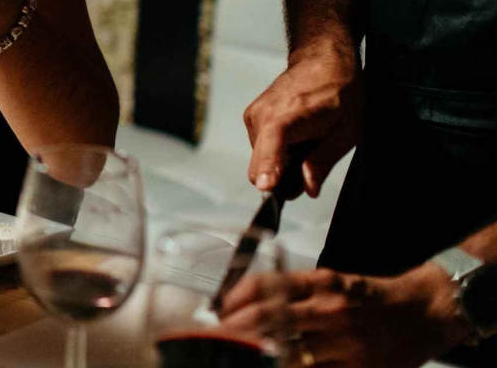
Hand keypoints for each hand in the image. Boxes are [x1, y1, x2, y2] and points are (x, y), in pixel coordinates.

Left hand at [218, 264, 469, 367]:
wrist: (426, 311)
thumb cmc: (370, 297)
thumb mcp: (330, 282)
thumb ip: (291, 291)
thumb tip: (242, 305)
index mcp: (321, 283)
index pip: (266, 286)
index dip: (235, 299)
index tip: (216, 311)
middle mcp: (330, 310)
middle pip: (269, 320)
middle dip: (235, 332)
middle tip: (213, 339)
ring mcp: (346, 343)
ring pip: (288, 355)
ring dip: (258, 358)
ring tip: (234, 358)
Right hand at [244, 48, 362, 198]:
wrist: (323, 59)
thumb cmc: (339, 91)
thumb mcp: (346, 131)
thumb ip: (323, 161)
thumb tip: (308, 188)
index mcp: (285, 118)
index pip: (269, 150)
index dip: (268, 173)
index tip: (268, 189)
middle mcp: (261, 117)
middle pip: (258, 167)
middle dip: (280, 177)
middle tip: (309, 166)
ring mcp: (253, 115)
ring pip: (259, 160)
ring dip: (280, 162)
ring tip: (307, 142)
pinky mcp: (252, 116)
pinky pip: (261, 147)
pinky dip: (277, 151)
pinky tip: (297, 135)